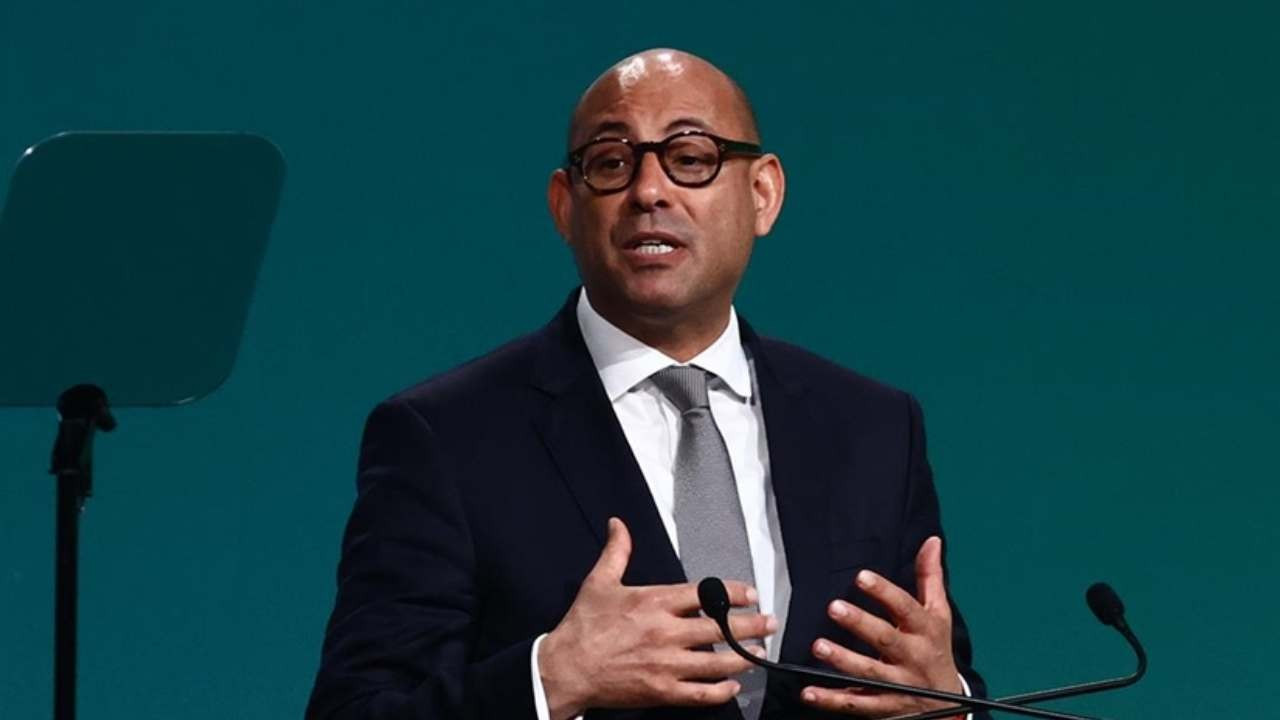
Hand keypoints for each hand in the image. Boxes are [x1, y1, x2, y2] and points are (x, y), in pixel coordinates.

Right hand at [539, 518, 777, 719]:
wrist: (566, 669)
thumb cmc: (582, 626)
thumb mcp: (599, 582)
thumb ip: (616, 551)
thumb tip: (618, 523)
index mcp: (654, 602)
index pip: (706, 594)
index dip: (734, 593)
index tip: (751, 594)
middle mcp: (666, 632)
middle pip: (721, 628)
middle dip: (751, 626)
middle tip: (770, 623)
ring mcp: (666, 664)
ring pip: (718, 663)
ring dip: (744, 658)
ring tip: (758, 654)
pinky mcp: (662, 691)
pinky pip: (701, 693)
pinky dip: (721, 691)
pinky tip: (733, 687)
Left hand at [801, 536, 965, 718]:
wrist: (950, 704)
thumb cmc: (936, 648)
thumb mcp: (938, 613)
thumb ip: (930, 577)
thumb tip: (931, 541)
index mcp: (925, 630)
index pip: (906, 608)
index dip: (884, 592)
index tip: (861, 577)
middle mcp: (913, 656)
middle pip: (886, 640)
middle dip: (860, 624)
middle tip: (834, 607)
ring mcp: (899, 684)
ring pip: (870, 673)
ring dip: (843, 660)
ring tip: (818, 647)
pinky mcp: (885, 705)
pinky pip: (857, 703)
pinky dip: (831, 699)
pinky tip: (809, 691)